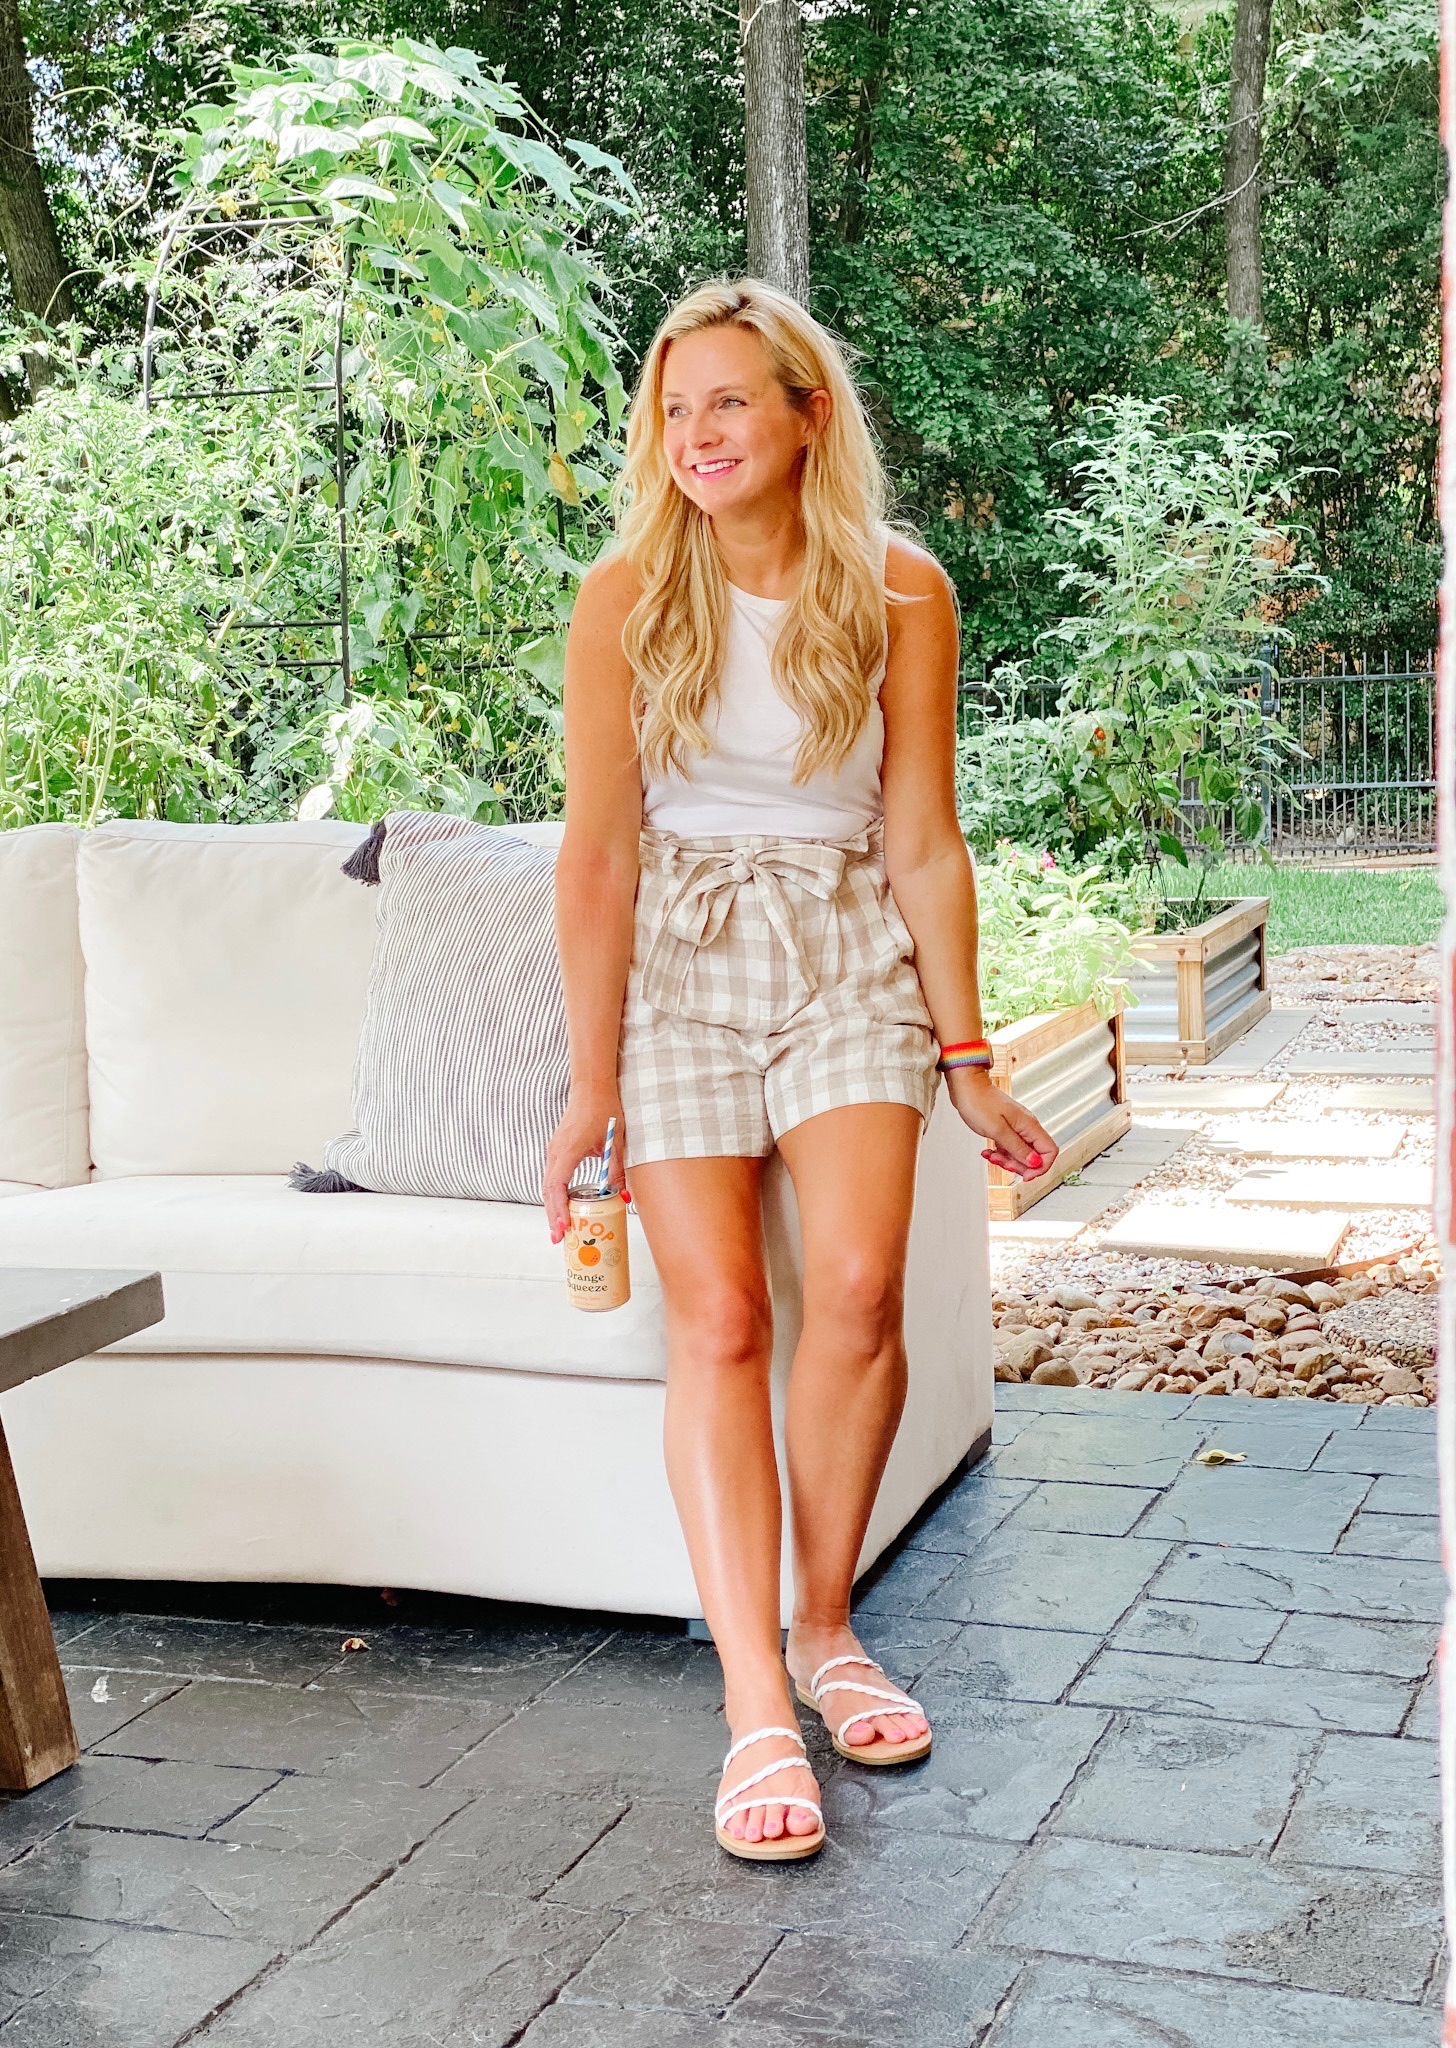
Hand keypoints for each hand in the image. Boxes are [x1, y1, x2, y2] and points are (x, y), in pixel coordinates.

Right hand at [542, 1088, 627, 1242]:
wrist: (592, 1087)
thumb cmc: (604, 1110)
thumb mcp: (616, 1142)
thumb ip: (617, 1170)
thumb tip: (623, 1197)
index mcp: (568, 1151)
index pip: (557, 1186)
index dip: (559, 1209)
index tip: (563, 1228)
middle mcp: (556, 1152)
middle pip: (548, 1191)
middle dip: (553, 1216)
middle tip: (559, 1240)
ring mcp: (554, 1151)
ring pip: (549, 1185)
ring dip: (553, 1207)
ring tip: (560, 1230)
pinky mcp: (557, 1150)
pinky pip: (553, 1177)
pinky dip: (556, 1195)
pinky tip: (564, 1208)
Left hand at [946, 1070, 1056, 1181]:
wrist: (966, 1087)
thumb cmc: (979, 1102)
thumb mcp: (998, 1130)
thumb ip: (1018, 1148)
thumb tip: (1035, 1162)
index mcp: (1029, 1125)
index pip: (1050, 1151)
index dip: (1040, 1167)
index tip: (1026, 1175)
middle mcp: (1027, 1126)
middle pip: (1035, 1155)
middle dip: (1020, 1166)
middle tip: (1004, 1165)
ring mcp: (1017, 1127)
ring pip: (1021, 1153)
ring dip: (1007, 1160)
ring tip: (992, 1156)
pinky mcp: (1007, 1128)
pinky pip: (1010, 1147)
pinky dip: (1000, 1153)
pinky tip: (989, 1152)